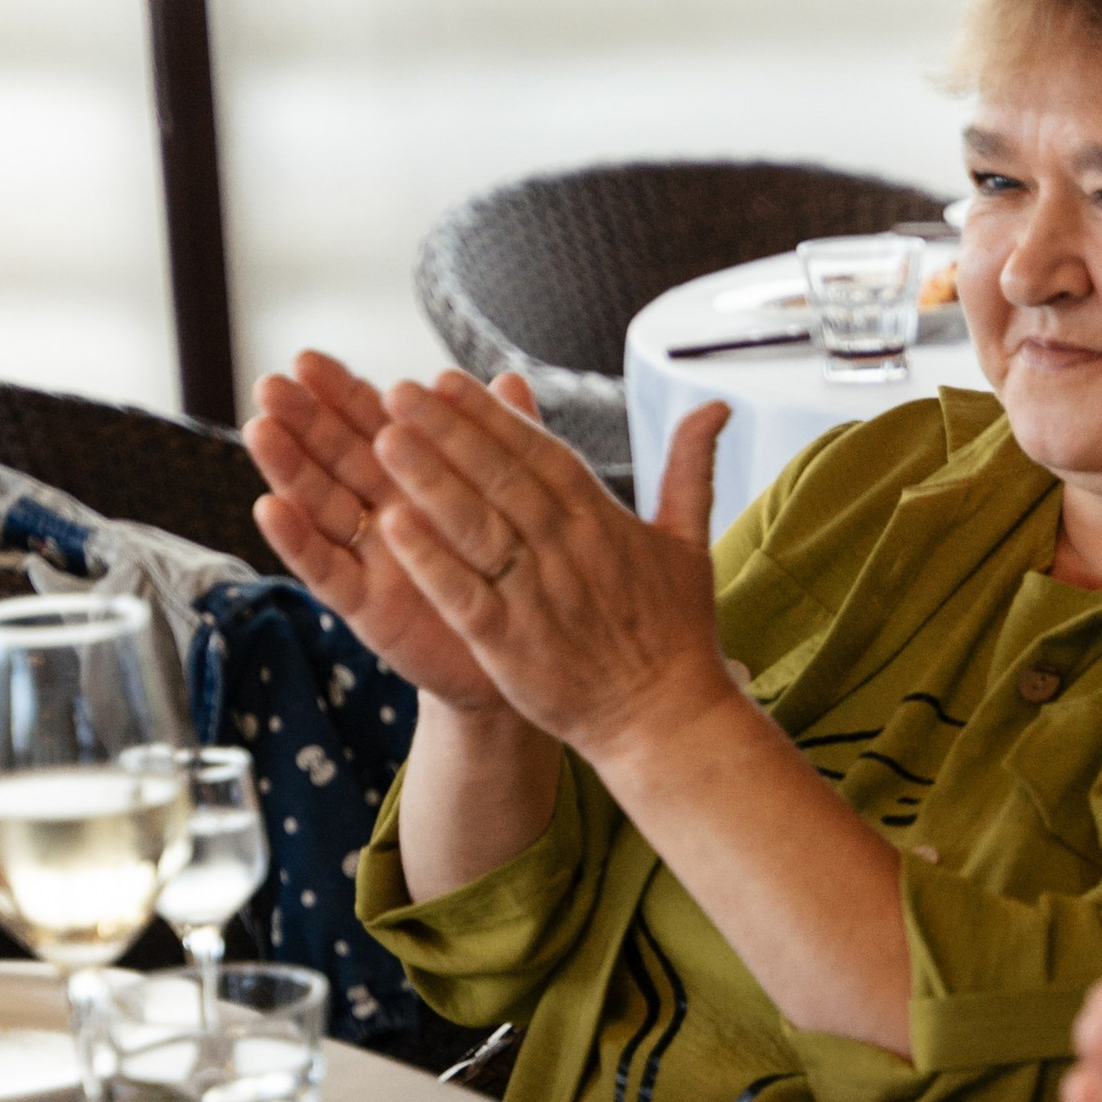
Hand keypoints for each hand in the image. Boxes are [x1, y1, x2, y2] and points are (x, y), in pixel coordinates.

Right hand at [243, 351, 507, 711]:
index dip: (341, 393)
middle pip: (335, 458)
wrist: (529, 653)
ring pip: (321, 505)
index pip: (373, 424)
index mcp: (417, 478)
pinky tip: (271, 508)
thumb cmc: (511, 570)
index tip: (306, 358)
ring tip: (261, 431)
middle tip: (269, 385)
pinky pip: (327, 571)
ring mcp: (370, 557)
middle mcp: (384, 511)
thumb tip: (512, 379)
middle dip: (302, 421)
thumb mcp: (513, 503)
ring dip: (288, 469)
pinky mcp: (365, 606)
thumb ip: (506, 444)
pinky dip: (298, 541)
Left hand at [366, 373, 735, 767]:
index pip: (541, 453)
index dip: (493, 415)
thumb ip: (691, 468)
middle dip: (449, 431)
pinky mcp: (512, 645)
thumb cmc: (676, 633)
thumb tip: (716, 406)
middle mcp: (569, 551)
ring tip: (385, 440)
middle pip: (502, 479)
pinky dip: (431, 561)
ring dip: (431, 481)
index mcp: (603, 521)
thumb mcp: (691, 542)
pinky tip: (394, 527)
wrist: (666, 720)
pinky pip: (465, 595)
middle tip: (399, 391)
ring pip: (479, 528)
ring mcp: (538, 598)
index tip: (446, 380)